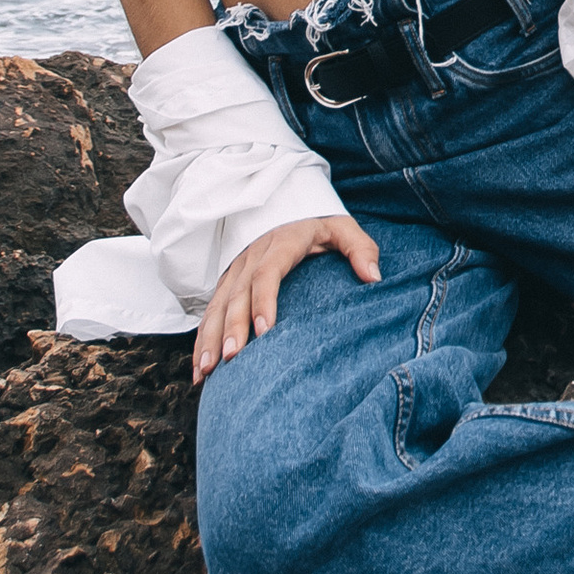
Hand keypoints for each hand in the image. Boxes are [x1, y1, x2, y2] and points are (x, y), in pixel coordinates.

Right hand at [192, 214, 379, 383]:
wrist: (289, 203)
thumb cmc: (320, 223)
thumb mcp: (344, 228)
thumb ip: (361, 249)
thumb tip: (374, 278)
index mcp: (281, 242)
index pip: (267, 273)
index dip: (264, 301)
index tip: (265, 331)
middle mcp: (251, 256)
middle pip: (237, 293)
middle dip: (231, 327)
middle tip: (230, 358)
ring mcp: (235, 269)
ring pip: (217, 304)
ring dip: (209, 337)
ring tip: (206, 370)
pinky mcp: (227, 281)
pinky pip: (210, 311)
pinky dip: (202, 338)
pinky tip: (200, 368)